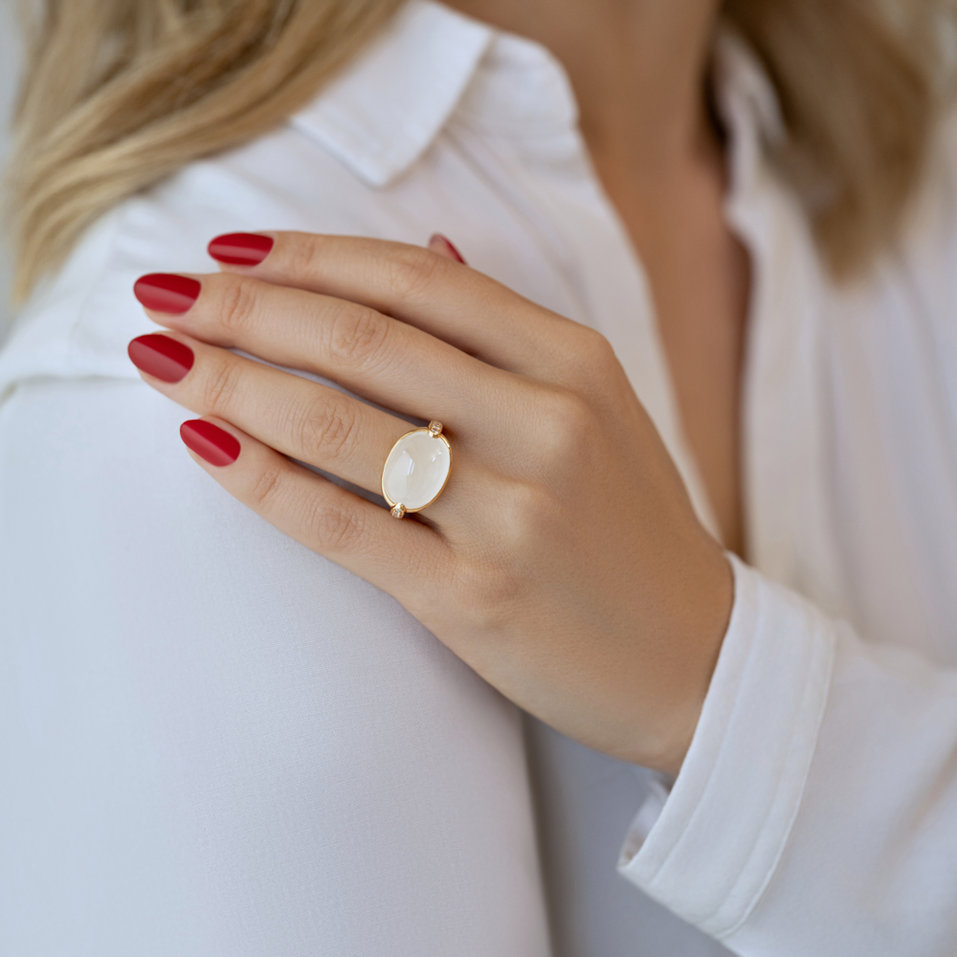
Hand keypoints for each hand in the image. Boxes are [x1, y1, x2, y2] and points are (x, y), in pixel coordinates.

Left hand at [127, 230, 732, 778]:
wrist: (696, 657)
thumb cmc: (632, 527)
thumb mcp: (597, 406)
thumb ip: (507, 330)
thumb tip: (426, 243)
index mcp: (575, 363)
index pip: (417, 280)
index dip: (309, 256)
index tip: (230, 250)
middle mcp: (547, 424)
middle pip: (364, 339)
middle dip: (245, 307)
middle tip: (165, 292)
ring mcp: (513, 514)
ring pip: (340, 426)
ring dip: (233, 382)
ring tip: (161, 358)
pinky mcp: (475, 598)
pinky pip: (344, 525)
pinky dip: (263, 480)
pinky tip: (206, 445)